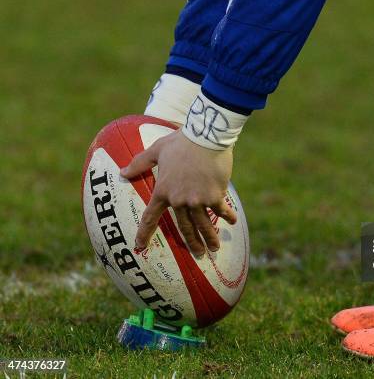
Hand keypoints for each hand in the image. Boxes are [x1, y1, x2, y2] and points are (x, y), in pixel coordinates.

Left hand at [120, 130, 236, 255]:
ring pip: (203, 224)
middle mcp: (179, 200)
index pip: (151, 216)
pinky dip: (227, 216)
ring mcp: (197, 200)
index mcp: (163, 191)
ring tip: (215, 248)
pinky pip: (220, 210)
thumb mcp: (156, 150)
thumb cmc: (180, 142)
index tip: (139, 246)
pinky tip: (233, 222)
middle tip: (198, 254)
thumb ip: (139, 163)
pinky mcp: (214, 195)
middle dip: (192, 243)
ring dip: (210, 238)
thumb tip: (122, 172)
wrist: (205, 137)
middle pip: (184, 227)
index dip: (145, 233)